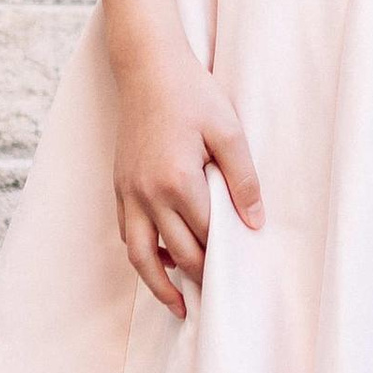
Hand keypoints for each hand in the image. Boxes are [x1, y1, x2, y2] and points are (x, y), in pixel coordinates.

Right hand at [98, 0, 262, 313]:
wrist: (147, 67)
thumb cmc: (192, 94)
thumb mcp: (229, 130)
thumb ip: (243, 179)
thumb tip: (254, 223)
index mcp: (178, 182)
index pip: (205, 236)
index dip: (224, 256)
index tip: (242, 277)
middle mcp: (147, 194)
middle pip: (175, 252)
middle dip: (199, 276)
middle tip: (221, 296)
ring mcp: (128, 192)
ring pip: (140, 255)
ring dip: (158, 284)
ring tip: (179, 305)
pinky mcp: (118, 185)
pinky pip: (126, 233)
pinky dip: (142, 254)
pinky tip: (160, 260)